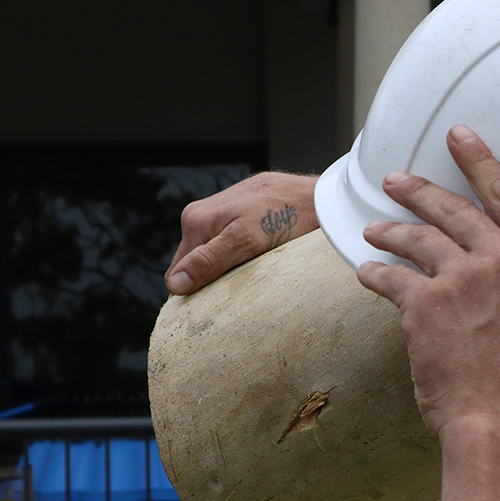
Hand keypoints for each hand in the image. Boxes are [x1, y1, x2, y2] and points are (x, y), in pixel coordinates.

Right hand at [165, 171, 317, 294]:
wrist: (323, 197)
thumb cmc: (287, 215)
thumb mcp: (246, 240)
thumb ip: (209, 260)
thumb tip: (175, 285)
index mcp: (196, 220)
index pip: (178, 273)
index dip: (196, 291)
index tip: (219, 303)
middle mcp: (203, 213)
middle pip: (196, 264)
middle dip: (213, 279)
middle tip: (243, 287)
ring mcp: (223, 211)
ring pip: (216, 255)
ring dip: (231, 268)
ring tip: (257, 270)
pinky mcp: (243, 211)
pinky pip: (233, 243)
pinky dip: (245, 255)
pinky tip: (264, 256)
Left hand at [357, 126, 499, 442]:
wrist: (499, 420)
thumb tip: (497, 268)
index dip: (479, 160)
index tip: (460, 137)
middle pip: (454, 208)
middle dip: (419, 190)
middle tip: (396, 180)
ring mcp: (461, 279)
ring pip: (417, 238)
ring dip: (390, 231)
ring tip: (375, 229)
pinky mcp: (424, 303)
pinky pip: (390, 277)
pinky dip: (375, 273)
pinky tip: (366, 272)